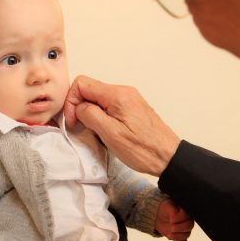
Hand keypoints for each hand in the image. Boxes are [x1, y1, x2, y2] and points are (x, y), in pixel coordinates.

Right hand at [63, 75, 180, 176]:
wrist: (168, 156)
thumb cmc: (142, 149)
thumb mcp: (111, 134)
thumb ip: (90, 115)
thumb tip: (79, 107)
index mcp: (117, 95)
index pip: (82, 84)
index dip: (71, 101)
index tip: (72, 121)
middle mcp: (123, 92)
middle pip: (89, 89)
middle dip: (79, 107)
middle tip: (80, 127)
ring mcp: (128, 99)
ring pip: (98, 98)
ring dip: (90, 113)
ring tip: (94, 131)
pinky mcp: (132, 108)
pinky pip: (108, 105)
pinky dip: (101, 115)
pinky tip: (105, 131)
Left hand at [155, 199, 193, 240]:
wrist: (158, 215)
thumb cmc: (165, 208)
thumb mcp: (167, 206)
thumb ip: (172, 210)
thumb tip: (174, 217)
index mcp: (186, 211)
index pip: (187, 216)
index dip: (180, 218)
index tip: (171, 219)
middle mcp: (187, 221)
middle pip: (189, 226)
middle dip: (180, 228)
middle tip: (171, 228)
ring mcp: (184, 229)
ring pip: (186, 234)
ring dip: (178, 236)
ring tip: (169, 235)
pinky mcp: (179, 237)